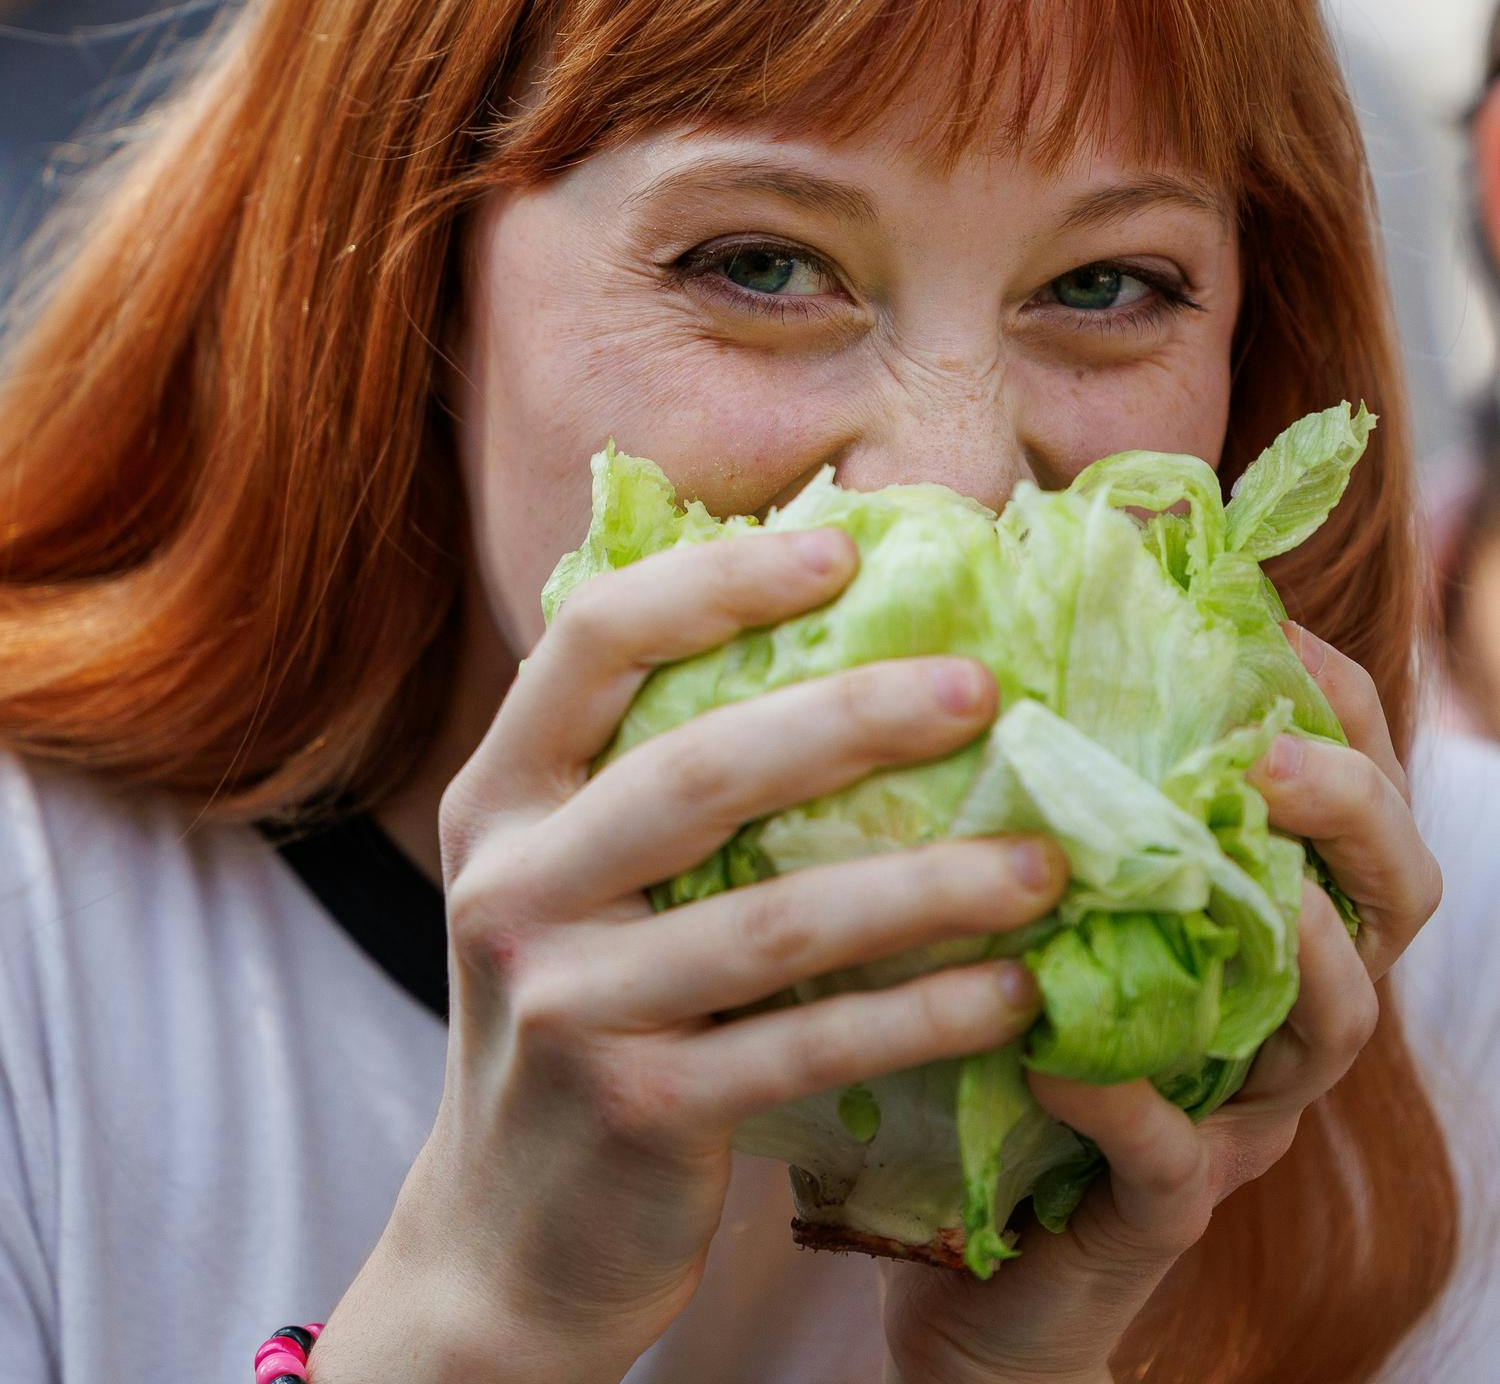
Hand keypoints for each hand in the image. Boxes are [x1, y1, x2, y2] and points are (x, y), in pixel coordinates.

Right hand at [312, 526, 1066, 1383]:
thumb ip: (646, 770)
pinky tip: (1015, 990)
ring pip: (774, 919)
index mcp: (501, 796)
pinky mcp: (640, 1109)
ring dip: (927, 885)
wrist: (507, 1234)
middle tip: (984, 688)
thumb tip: (830, 635)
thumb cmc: (580, 1009)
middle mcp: (516, 885)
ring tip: (1045, 861)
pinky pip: (808, 1046)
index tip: (843, 549)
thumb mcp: (569, 876)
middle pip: (700, 768)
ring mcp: (569, 1003)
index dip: (717, 581)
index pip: (594, 640)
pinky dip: (921, 1014)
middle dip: (854, 717)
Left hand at [879, 624, 1441, 1383]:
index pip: (1354, 807)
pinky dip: (1128, 1102)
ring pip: (1326, 1032)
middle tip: (1272, 758)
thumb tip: (1017, 627)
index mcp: (1266, 929)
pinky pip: (1173, 1158)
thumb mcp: (1052, 906)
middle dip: (1349, 817)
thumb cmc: (1013, 1045)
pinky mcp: (1163, 1211)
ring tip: (1233, 879)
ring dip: (1297, 947)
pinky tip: (1058, 1051)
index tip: (1281, 631)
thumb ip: (1067, 798)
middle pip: (1389, 908)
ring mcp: (1237, 1121)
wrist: (979, 1273)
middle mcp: (1279, 1019)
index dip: (1340, 714)